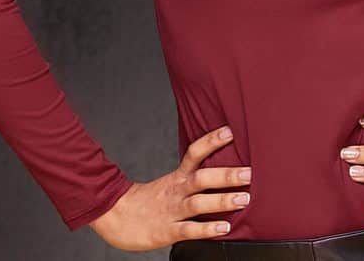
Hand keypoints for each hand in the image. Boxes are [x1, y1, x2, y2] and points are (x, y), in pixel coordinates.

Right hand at [87, 125, 251, 251]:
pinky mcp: (168, 231)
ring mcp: (172, 211)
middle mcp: (176, 191)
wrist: (115, 216)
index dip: (211, 141)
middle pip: (202, 178)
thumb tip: (221, 169)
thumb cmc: (147, 200)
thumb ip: (191, 177)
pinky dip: (207, 229)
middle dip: (226, 175)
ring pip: (198, 203)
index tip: (229, 132)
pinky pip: (189, 230)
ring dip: (222, 200)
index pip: (194, 153)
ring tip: (244, 199)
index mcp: (177, 177)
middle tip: (249, 173)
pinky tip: (224, 228)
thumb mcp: (169, 183)